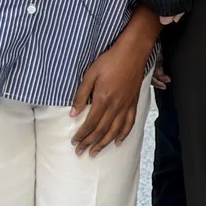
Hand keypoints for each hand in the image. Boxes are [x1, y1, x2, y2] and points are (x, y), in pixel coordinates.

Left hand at [69, 8, 157, 155]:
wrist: (132, 53)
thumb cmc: (109, 60)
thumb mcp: (90, 75)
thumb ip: (81, 95)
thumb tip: (72, 114)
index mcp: (103, 99)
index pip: (90, 123)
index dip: (81, 135)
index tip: (74, 142)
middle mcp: (115, 106)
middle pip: (101, 131)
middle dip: (89, 143)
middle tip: (80, 152)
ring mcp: (126, 106)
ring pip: (114, 131)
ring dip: (104, 143)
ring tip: (95, 152)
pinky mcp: (133, 103)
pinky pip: (129, 123)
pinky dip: (123, 134)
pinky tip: (117, 141)